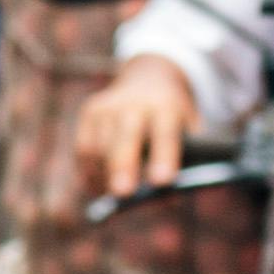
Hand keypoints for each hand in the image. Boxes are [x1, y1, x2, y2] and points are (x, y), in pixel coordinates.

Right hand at [73, 55, 197, 199]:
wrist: (149, 77)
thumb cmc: (173, 116)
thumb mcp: (189, 127)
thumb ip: (185, 155)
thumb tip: (167, 194)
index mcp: (166, 106)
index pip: (165, 133)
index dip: (164, 157)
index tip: (162, 181)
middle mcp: (134, 103)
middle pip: (126, 136)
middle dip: (123, 165)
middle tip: (123, 193)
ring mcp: (108, 107)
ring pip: (100, 146)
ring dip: (105, 175)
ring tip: (115, 196)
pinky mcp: (90, 112)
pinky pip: (84, 148)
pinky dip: (89, 171)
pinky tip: (98, 185)